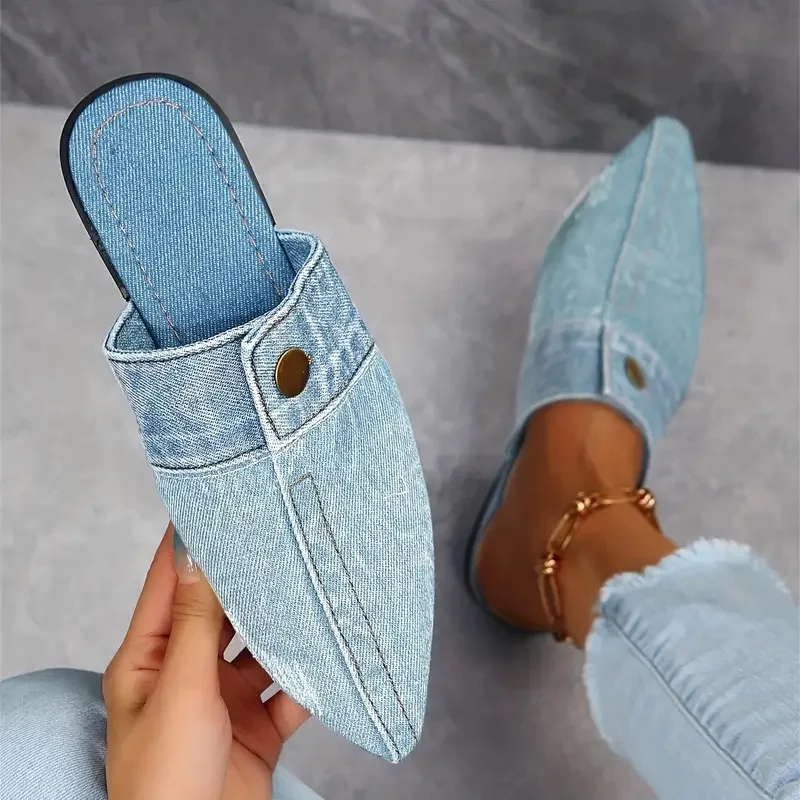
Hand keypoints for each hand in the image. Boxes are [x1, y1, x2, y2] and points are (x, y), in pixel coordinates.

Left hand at [103, 525, 308, 799]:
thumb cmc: (163, 782)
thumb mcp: (180, 691)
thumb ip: (196, 621)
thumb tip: (195, 553)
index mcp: (150, 659)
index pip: (168, 582)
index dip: (190, 540)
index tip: (217, 499)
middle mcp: (189, 672)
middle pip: (221, 609)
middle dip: (248, 578)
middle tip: (279, 536)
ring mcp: (225, 698)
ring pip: (261, 645)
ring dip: (284, 625)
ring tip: (310, 588)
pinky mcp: (259, 724)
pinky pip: (289, 687)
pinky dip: (308, 674)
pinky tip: (326, 654)